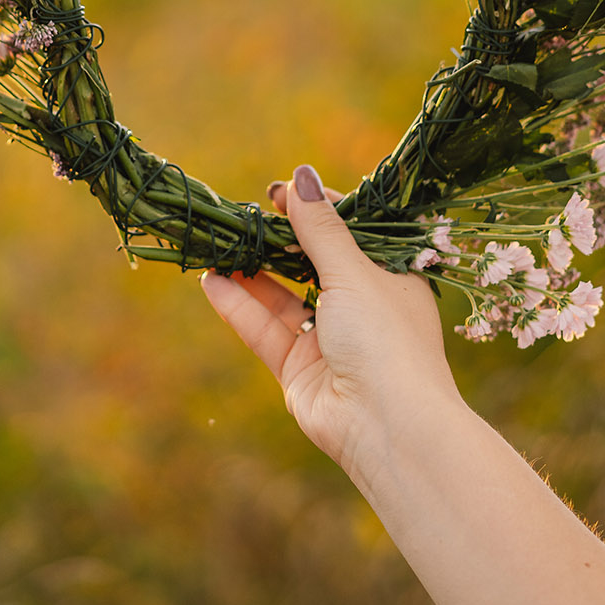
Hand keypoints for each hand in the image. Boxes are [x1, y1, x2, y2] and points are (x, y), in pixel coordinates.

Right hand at [200, 163, 463, 487]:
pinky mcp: (300, 371)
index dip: (318, 211)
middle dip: (278, 240)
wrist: (389, 428)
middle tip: (245, 213)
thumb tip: (300, 176)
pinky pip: (265, 330)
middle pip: (312, 264)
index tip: (283, 192)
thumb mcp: (354, 272)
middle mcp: (362, 308)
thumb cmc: (386, 339)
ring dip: (252, 271)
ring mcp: (330, 341)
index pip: (353, 233)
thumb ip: (320, 229)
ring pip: (283, 297)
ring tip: (217, 244)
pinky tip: (213, 280)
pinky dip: (239, 306)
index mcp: (391, 278)